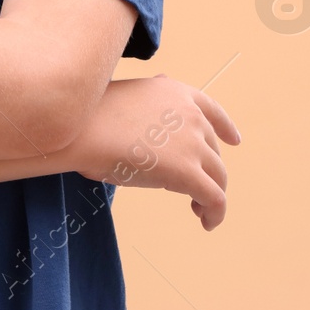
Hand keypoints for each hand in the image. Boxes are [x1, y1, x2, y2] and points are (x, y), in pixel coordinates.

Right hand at [64, 74, 241, 231]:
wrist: (75, 130)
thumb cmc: (88, 116)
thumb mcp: (125, 96)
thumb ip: (149, 100)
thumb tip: (160, 87)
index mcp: (174, 92)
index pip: (212, 109)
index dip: (225, 127)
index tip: (234, 140)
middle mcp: (190, 114)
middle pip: (212, 150)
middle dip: (207, 169)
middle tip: (194, 191)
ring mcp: (192, 143)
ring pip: (218, 176)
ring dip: (210, 194)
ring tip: (197, 210)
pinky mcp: (188, 172)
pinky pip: (215, 198)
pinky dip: (216, 213)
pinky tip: (206, 223)